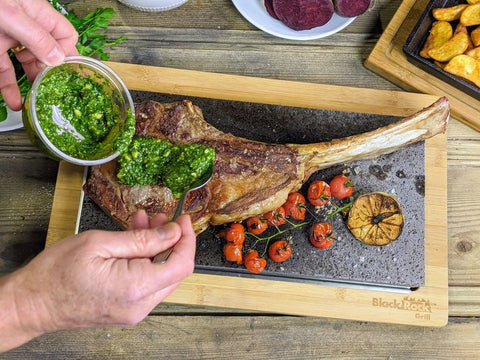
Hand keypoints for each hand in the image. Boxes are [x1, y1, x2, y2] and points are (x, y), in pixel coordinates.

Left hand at [0, 0, 77, 109]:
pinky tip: (13, 100)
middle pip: (45, 54)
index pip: (63, 35)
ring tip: (34, 103)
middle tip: (52, 93)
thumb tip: (57, 58)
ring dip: (29, 85)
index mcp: (36, 13)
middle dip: (48, 75)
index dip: (68, 54)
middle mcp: (24, 26)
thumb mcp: (11, 14)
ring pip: (23, 65)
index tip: (68, 74)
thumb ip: (36, 37)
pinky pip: (3, 70)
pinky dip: (7, 86)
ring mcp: (6, 37)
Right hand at [11, 211, 195, 337]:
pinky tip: (133, 241)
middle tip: (160, 217)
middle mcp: (140, 305)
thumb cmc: (56, 273)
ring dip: (156, 248)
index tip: (183, 220)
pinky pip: (146, 283)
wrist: (31, 303)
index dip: (187, 239)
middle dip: (171, 240)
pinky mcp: (127, 310)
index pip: (181, 264)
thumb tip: (172, 232)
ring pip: (161, 275)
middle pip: (174, 270)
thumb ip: (142, 238)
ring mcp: (134, 311)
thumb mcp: (100, 243)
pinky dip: (145, 261)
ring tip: (143, 223)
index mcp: (136, 287)